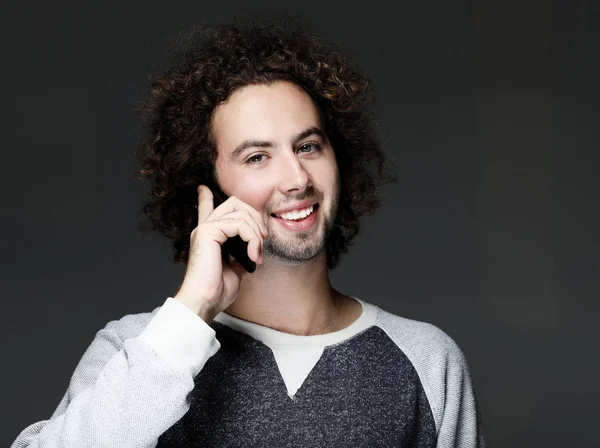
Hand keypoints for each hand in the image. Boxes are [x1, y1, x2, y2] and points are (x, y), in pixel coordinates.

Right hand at [174, 184, 267, 321]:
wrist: (204, 301)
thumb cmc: (217, 291)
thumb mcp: (234, 270)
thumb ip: (240, 255)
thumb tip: (252, 251)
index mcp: (208, 236)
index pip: (206, 209)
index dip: (205, 197)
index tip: (203, 188)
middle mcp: (204, 229)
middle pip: (234, 203)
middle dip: (255, 216)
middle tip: (263, 238)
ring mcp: (205, 228)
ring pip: (241, 212)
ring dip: (257, 233)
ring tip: (258, 254)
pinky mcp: (208, 231)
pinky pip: (239, 224)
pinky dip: (252, 238)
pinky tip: (253, 254)